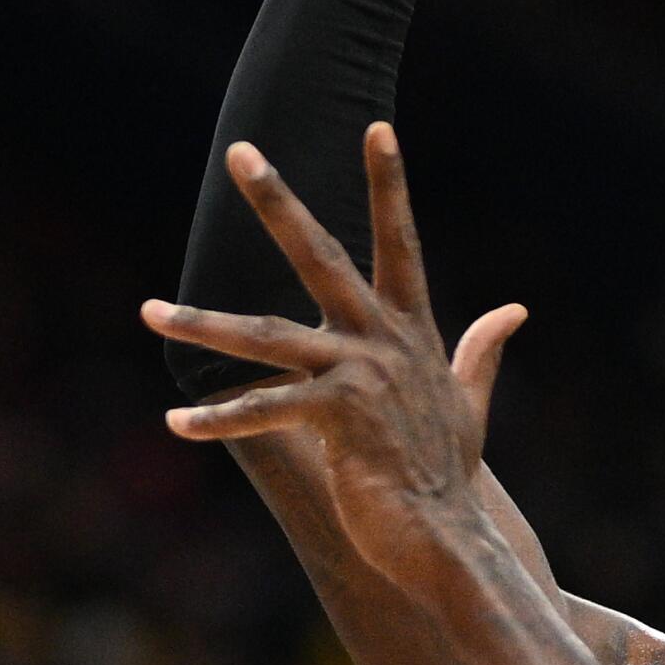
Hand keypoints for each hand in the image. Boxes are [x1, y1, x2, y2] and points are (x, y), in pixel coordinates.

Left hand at [141, 126, 527, 585]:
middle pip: (319, 255)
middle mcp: (380, 341)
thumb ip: (481, 352)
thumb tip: (515, 311)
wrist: (446, 538)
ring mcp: (357, 375)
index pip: (399, 242)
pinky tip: (175, 424)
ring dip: (202, 324)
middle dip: (278, 201)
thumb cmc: (448, 474)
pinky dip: (218, 421)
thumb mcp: (469, 403)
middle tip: (241, 151)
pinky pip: (263, 411)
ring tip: (149, 310)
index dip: (390, 185)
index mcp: (408, 330)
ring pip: (265, 336)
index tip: (377, 127)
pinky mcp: (335, 418)